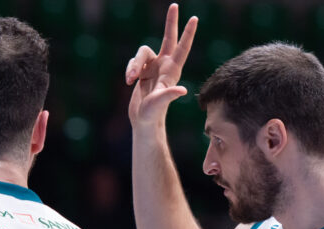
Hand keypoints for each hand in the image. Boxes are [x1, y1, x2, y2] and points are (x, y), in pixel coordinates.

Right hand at [124, 3, 197, 125]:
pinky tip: (129, 82)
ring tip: (131, 80)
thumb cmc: (153, 114)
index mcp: (172, 71)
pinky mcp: (143, 72)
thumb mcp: (160, 103)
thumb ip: (169, 95)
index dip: (187, 33)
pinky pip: (133, 62)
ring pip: (142, 52)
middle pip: (168, 38)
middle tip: (175, 5)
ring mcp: (153, 68)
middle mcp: (164, 66)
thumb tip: (182, 91)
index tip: (194, 19)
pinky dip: (129, 70)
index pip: (182, 48)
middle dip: (171, 22)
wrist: (144, 121)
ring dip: (134, 64)